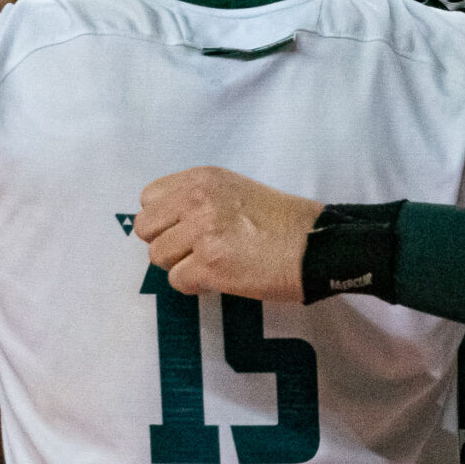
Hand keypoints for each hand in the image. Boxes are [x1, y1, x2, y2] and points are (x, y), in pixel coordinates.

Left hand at [136, 166, 314, 300]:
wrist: (318, 244)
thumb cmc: (283, 220)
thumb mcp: (236, 189)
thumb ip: (199, 198)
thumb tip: (168, 223)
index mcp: (202, 178)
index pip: (148, 197)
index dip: (163, 218)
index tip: (183, 229)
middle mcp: (197, 200)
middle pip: (146, 229)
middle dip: (166, 243)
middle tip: (194, 251)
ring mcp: (202, 232)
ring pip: (158, 257)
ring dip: (181, 266)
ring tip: (211, 264)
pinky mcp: (210, 266)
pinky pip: (177, 281)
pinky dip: (196, 285)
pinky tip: (220, 279)